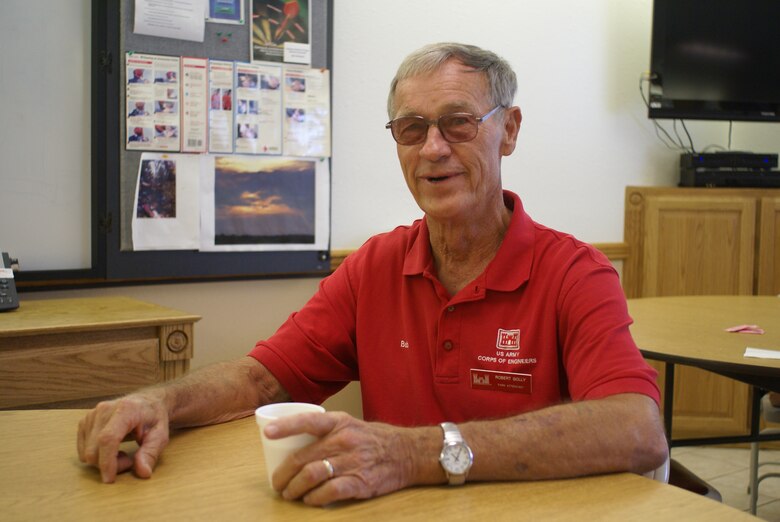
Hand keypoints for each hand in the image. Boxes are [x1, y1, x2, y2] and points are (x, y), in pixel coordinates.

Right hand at [77, 394, 169, 482]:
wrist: (146, 403)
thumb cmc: (153, 418)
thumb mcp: (160, 435)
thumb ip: (151, 453)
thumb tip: (143, 472)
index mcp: (125, 410)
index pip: (108, 439)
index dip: (107, 461)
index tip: (110, 479)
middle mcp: (104, 410)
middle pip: (93, 449)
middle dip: (109, 464)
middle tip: (129, 461)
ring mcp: (91, 415)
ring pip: (86, 452)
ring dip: (102, 461)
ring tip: (121, 453)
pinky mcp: (85, 422)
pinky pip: (83, 449)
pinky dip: (96, 455)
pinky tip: (111, 449)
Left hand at [266, 412, 426, 505]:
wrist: (407, 453)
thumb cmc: (374, 439)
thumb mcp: (351, 425)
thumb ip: (326, 432)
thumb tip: (294, 443)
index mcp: (340, 423)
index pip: (308, 421)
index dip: (286, 427)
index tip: (267, 433)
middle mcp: (344, 440)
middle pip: (303, 458)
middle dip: (284, 474)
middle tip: (277, 483)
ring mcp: (352, 462)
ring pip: (312, 475)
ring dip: (295, 488)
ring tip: (290, 494)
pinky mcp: (360, 482)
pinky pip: (329, 492)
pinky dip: (314, 498)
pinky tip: (310, 500)